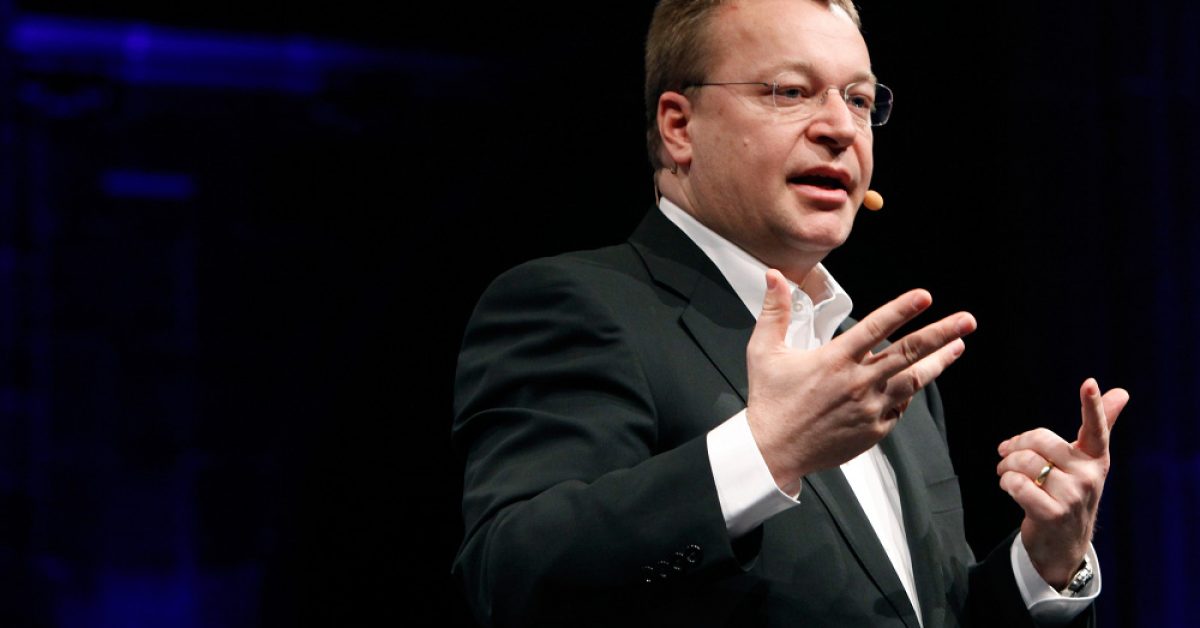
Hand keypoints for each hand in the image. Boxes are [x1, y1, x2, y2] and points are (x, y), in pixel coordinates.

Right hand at [745, 269, 976, 491]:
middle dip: (941, 334)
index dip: (903, 310)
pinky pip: (899, 408)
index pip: (876, 328)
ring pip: (914, 381)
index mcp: (834, 360)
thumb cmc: (769, 400)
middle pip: (909, 353)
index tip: (925, 296)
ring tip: (959, 347)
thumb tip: (775, 276)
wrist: (773, 451)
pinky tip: (917, 383)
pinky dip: (908, 393)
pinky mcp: (874, 430)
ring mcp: (870, 408)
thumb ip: (774, 311)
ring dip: (939, 363)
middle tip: (967, 320)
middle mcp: (858, 382)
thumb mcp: (764, 350)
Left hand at [996, 378, 1128, 587]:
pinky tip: (1010, 488)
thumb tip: (1121, 392)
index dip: (1092, 405)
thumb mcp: (1085, 461)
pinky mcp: (1052, 514)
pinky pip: (1016, 484)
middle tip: (1006, 454)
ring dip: (1005, 466)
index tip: (1088, 383)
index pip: (1095, 427)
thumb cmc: (1070, 491)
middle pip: (1039, 441)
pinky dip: (1005, 482)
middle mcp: (1089, 475)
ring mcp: (1072, 497)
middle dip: (1015, 446)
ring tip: (1006, 473)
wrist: (1063, 543)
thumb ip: (1099, 426)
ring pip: (1024, 462)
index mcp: (1095, 458)